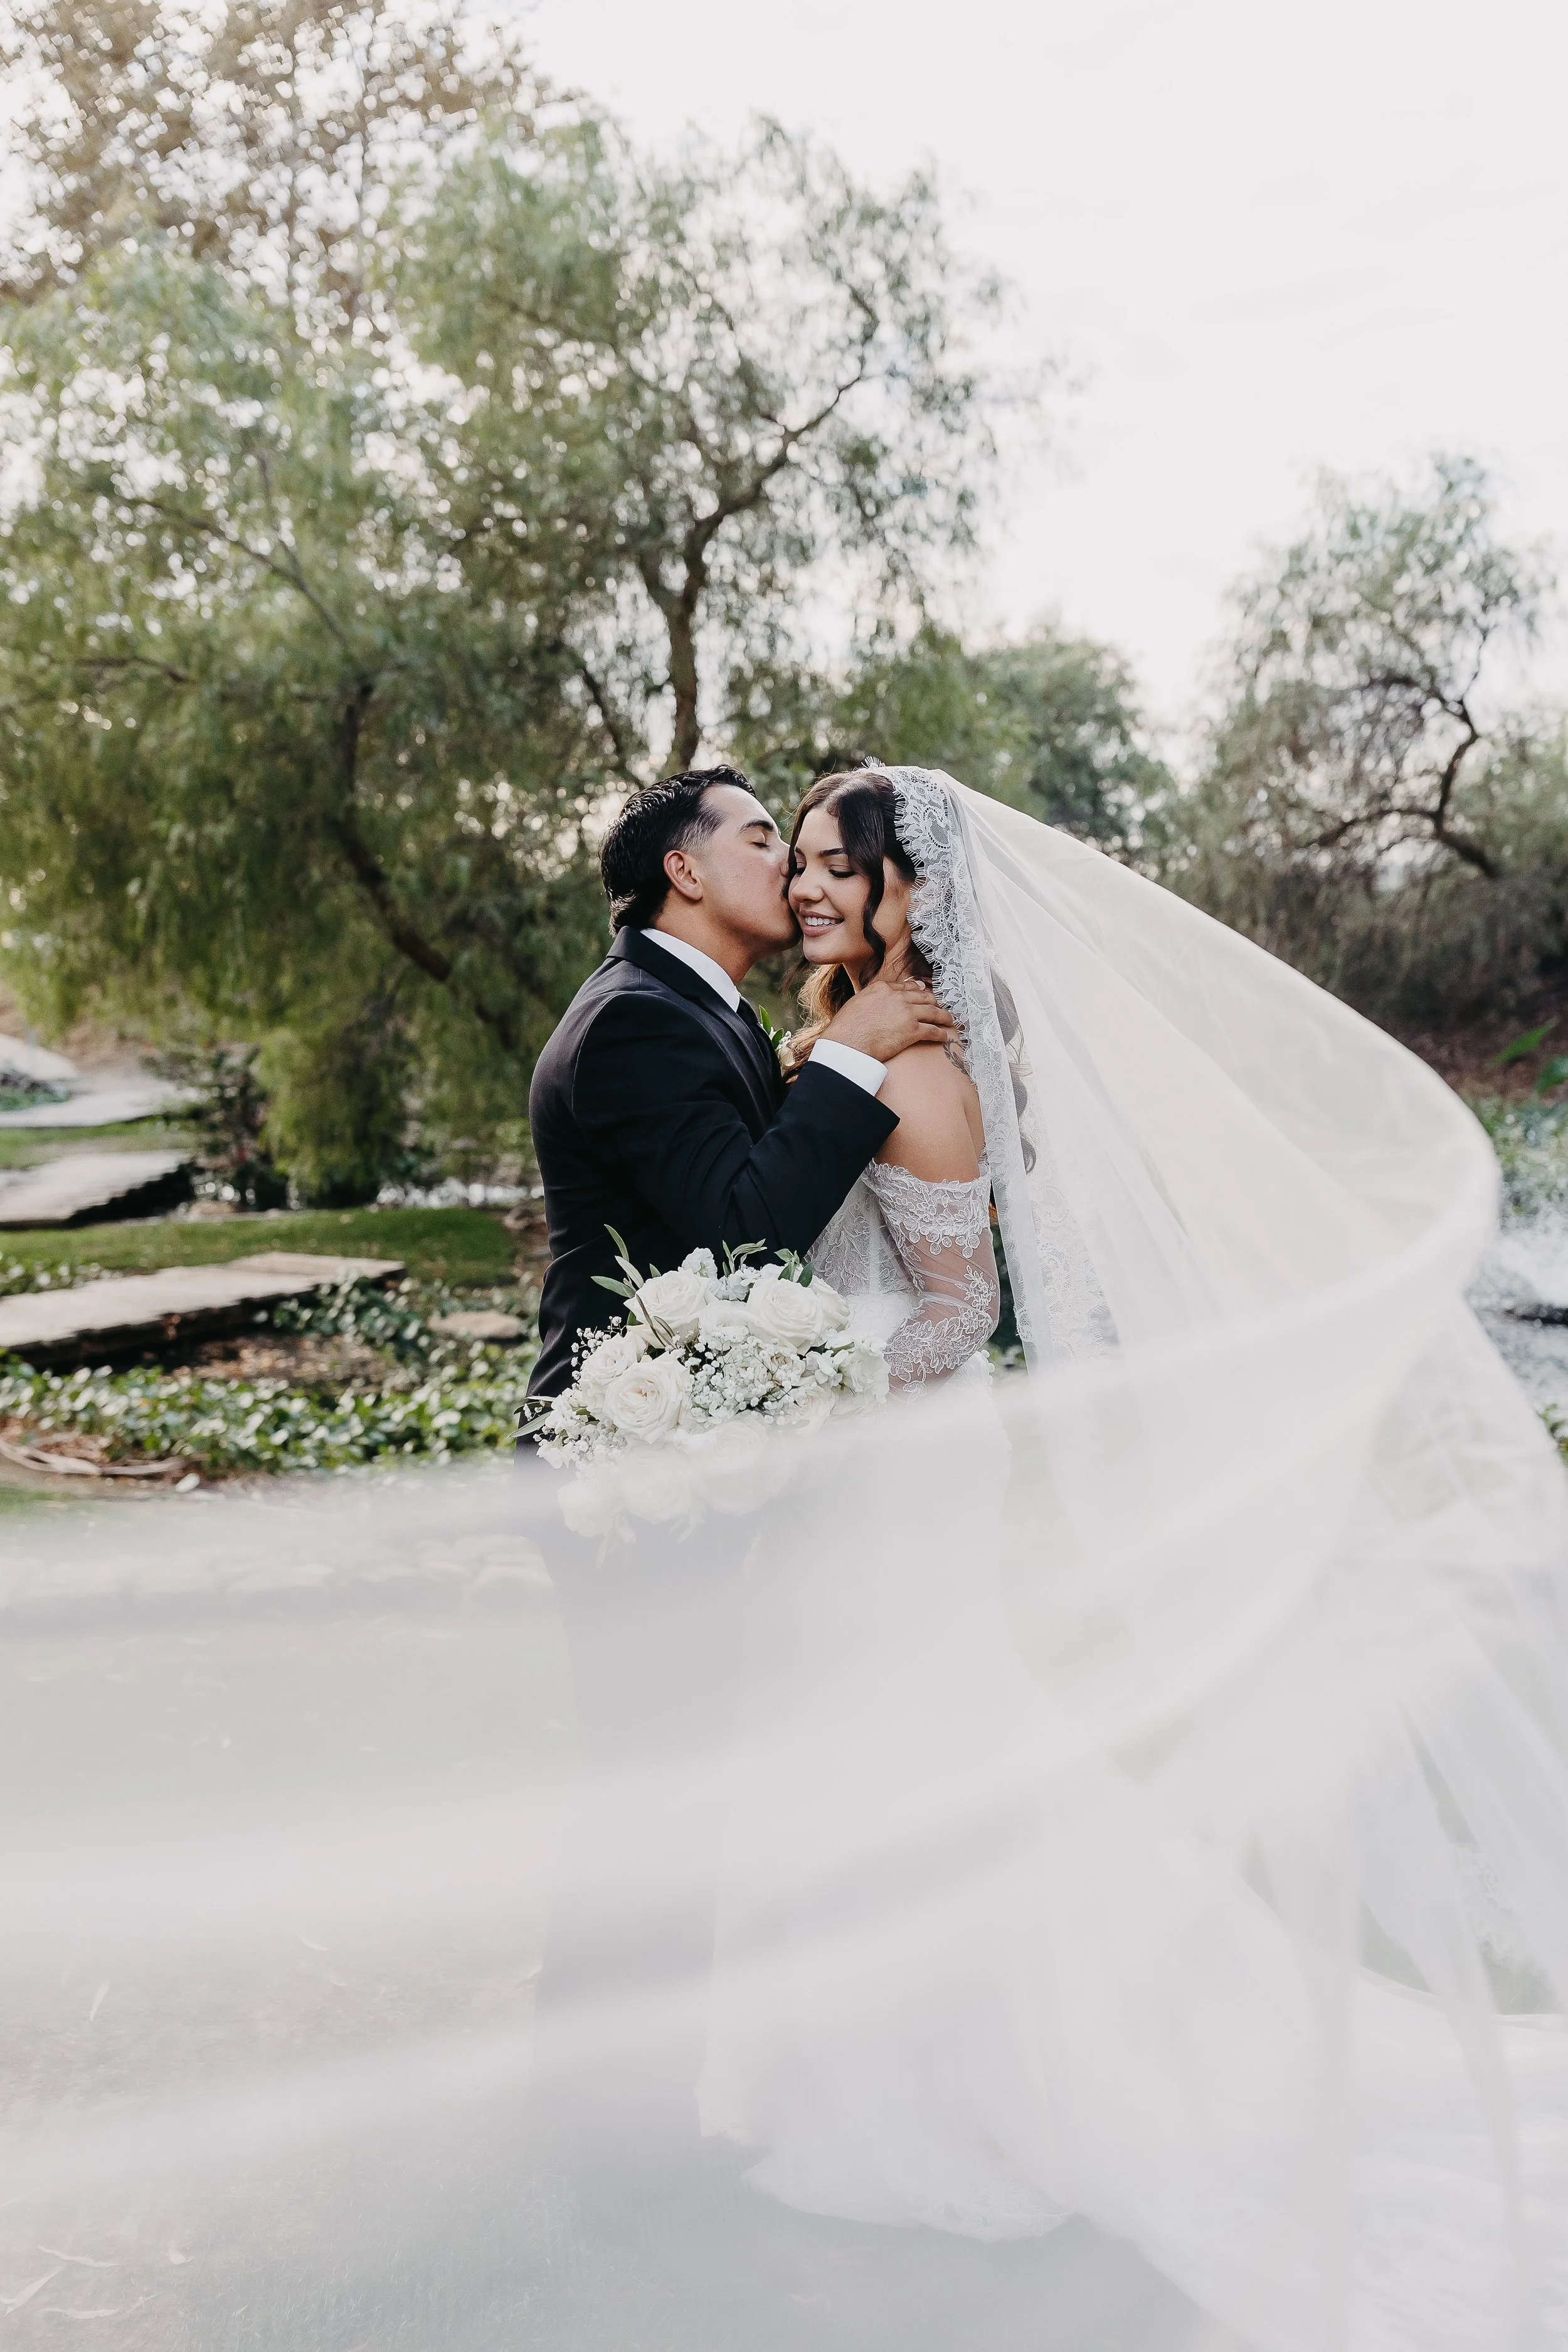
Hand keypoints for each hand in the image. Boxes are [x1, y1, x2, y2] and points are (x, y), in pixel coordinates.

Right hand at [820, 976, 957, 1063]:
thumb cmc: (845, 1028)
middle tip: (939, 1006)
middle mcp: (897, 997)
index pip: (906, 987)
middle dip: (933, 1001)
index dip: (917, 990)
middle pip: (923, 996)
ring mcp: (907, 1013)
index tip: (923, 992)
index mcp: (882, 989)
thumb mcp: (855, 1004)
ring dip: (943, 1016)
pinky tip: (945, 1036)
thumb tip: (870, 1005)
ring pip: (933, 1011)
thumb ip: (868, 1000)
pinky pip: (932, 1030)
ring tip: (949, 1020)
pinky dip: (940, 1033)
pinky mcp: (912, 1030)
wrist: (847, 1042)